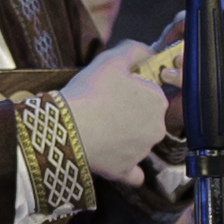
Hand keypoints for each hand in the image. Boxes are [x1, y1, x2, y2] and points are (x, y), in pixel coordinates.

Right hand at [64, 42, 176, 185]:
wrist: (66, 129)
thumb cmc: (89, 92)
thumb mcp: (111, 59)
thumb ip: (135, 50)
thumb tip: (149, 51)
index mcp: (157, 101)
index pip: (151, 92)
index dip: (133, 89)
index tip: (114, 89)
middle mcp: (157, 129)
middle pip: (147, 118)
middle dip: (131, 114)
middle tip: (105, 107)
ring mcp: (142, 153)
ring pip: (138, 142)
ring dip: (126, 137)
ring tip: (100, 129)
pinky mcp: (125, 171)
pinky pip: (133, 173)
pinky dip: (128, 169)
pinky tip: (118, 160)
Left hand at [137, 14, 223, 133]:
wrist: (157, 78)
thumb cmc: (176, 49)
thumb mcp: (178, 29)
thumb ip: (184, 21)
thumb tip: (188, 21)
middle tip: (209, 47)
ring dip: (204, 67)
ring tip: (176, 60)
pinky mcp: (213, 102)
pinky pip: (208, 94)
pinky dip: (183, 81)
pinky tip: (168, 74)